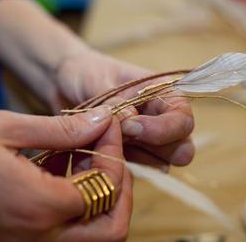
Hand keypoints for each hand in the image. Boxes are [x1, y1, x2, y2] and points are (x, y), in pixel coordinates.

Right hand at [0, 107, 130, 241]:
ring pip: (92, 229)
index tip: (107, 125)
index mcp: (38, 206)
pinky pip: (67, 224)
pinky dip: (76, 195)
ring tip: (83, 151)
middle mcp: (38, 233)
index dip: (114, 154)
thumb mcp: (8, 128)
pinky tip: (59, 162)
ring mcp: (29, 239)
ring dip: (99, 190)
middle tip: (109, 152)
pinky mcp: (20, 234)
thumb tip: (103, 121)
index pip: (105, 189)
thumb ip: (64, 130)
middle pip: (110, 228)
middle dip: (120, 188)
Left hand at [56, 49, 194, 169]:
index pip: (183, 119)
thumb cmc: (85, 72)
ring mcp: (146, 143)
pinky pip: (135, 173)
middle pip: (181, 148)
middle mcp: (161, 121)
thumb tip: (130, 121)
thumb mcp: (97, 80)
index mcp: (162, 95)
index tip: (130, 127)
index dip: (163, 128)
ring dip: (135, 160)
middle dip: (155, 150)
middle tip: (121, 139)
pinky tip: (97, 154)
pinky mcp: (129, 157)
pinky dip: (119, 168)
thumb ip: (115, 100)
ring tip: (102, 143)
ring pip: (159, 164)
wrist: (62, 85)